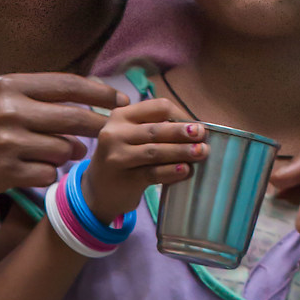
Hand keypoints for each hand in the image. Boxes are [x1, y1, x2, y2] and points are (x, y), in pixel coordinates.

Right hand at [0, 73, 121, 221]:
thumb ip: (30, 97)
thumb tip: (78, 99)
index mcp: (8, 86)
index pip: (67, 84)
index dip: (99, 92)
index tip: (119, 99)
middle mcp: (10, 110)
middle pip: (74, 117)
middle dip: (96, 125)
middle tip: (107, 130)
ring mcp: (9, 143)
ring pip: (65, 149)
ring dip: (67, 154)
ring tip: (52, 154)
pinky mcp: (7, 173)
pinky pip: (49, 174)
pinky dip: (48, 174)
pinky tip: (32, 172)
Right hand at [81, 96, 207, 222]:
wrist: (96, 191)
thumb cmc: (123, 159)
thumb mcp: (130, 137)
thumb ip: (155, 129)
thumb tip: (196, 128)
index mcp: (121, 116)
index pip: (157, 108)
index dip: (180, 115)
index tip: (196, 126)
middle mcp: (115, 133)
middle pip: (157, 129)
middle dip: (183, 132)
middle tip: (203, 136)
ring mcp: (117, 157)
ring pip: (155, 151)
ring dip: (181, 151)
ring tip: (201, 153)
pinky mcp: (124, 179)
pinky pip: (152, 173)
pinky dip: (171, 171)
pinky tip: (185, 170)